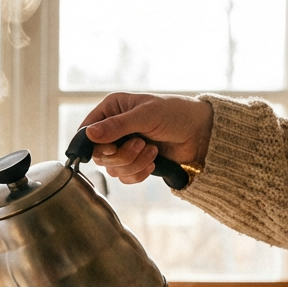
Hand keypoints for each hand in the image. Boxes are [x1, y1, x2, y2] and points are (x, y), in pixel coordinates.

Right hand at [79, 93, 212, 184]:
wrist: (200, 133)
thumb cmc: (175, 114)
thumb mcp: (145, 115)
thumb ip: (116, 126)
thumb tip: (90, 134)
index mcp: (111, 109)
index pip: (86, 131)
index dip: (94, 144)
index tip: (109, 148)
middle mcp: (113, 128)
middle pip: (99, 155)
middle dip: (121, 154)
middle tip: (140, 144)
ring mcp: (123, 147)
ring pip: (112, 168)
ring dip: (134, 163)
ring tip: (152, 151)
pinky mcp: (134, 163)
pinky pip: (124, 177)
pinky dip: (139, 173)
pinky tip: (153, 162)